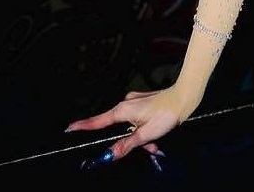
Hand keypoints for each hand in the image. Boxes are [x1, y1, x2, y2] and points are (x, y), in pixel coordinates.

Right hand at [65, 87, 185, 169]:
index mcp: (122, 110)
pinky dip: (145, 129)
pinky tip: (157, 132)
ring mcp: (135, 102)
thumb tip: (109, 155)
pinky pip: (138, 120)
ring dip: (141, 137)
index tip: (69, 128)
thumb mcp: (145, 134)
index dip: (84, 126)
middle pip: (119, 129)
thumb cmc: (165, 114)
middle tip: (149, 146)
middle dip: (132, 141)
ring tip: (156, 141)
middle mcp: (126, 104)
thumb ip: (126, 145)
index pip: (98, 121)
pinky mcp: (143, 102)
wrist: (184, 98)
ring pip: (131, 127)